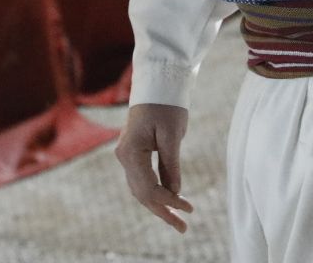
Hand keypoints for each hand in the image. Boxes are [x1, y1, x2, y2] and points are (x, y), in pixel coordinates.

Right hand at [115, 103, 193, 232]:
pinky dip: (156, 192)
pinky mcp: (133, 154)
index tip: (188, 209)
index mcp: (131, 152)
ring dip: (159, 205)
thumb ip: (171, 165)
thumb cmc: (166, 105)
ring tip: (178, 220)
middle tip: (183, 228)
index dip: (169, 202)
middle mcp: (124, 157)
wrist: (156, 84)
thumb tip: (175, 192)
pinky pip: (142, 180)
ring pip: (141, 189)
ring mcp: (126, 156)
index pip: (149, 187)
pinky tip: (170, 201)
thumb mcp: (172, 135)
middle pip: (142, 193)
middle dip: (163, 211)